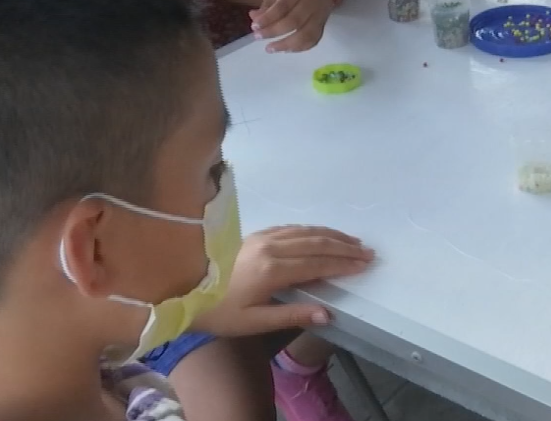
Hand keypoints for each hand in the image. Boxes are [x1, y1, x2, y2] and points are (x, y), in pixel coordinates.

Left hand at [197, 226, 374, 336]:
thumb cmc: (219, 313)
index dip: (342, 264)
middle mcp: (270, 247)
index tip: (363, 264)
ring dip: (331, 235)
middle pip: (315, 243)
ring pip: (305, 231)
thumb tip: (328, 313)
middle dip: (343, 247)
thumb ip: (291, 315)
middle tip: (366, 251)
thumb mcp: (254, 322)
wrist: (183, 290)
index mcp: (272, 269)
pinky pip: (290, 227)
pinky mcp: (255, 234)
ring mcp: (262, 237)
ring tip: (352, 240)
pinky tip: (320, 234)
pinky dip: (311, 230)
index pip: (316, 263)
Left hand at [251, 0, 338, 52]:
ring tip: (271, 49)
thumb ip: (268, 3)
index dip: (268, 18)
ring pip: (306, 34)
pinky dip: (300, 48)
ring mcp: (319, 15)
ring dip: (287, 45)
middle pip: (294, 22)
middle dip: (274, 32)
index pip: (283, 6)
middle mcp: (311, 2)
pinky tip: (287, 50)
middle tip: (258, 37)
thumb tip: (254, 19)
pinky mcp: (323, 24)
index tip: (254, 26)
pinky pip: (314, 39)